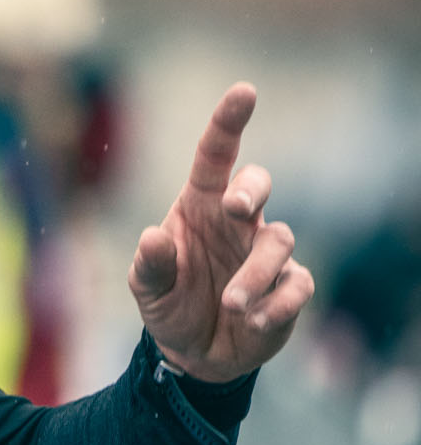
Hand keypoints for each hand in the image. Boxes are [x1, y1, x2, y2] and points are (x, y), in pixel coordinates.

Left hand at [128, 83, 314, 381]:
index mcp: (199, 207)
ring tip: (231, 304)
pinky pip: (296, 285)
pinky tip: (253, 321)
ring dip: (255, 273)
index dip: (228, 123)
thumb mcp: (147, 289)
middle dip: (251, 188)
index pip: (215, 157)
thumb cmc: (170, 304)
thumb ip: (149, 265)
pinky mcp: (288, 286)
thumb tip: (152, 237)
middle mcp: (236, 222)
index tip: (244, 92)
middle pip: (257, 185)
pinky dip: (276, 304)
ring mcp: (265, 252)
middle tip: (235, 206)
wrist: (195, 353)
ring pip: (279, 240)